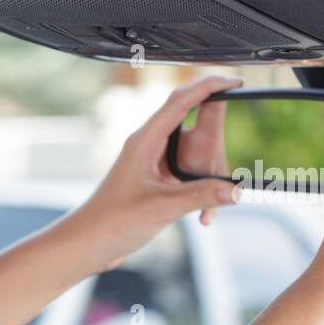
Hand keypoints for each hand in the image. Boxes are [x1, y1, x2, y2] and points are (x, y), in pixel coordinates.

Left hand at [69, 74, 243, 271]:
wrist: (87, 244)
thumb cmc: (111, 222)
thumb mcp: (162, 208)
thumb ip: (201, 195)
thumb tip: (236, 190)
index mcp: (144, 141)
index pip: (180, 101)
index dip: (209, 85)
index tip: (235, 80)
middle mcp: (146, 146)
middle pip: (189, 121)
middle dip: (214, 129)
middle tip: (230, 145)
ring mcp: (150, 163)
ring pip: (190, 151)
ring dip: (208, 167)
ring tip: (215, 190)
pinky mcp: (153, 181)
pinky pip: (184, 173)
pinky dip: (200, 185)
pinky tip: (205, 211)